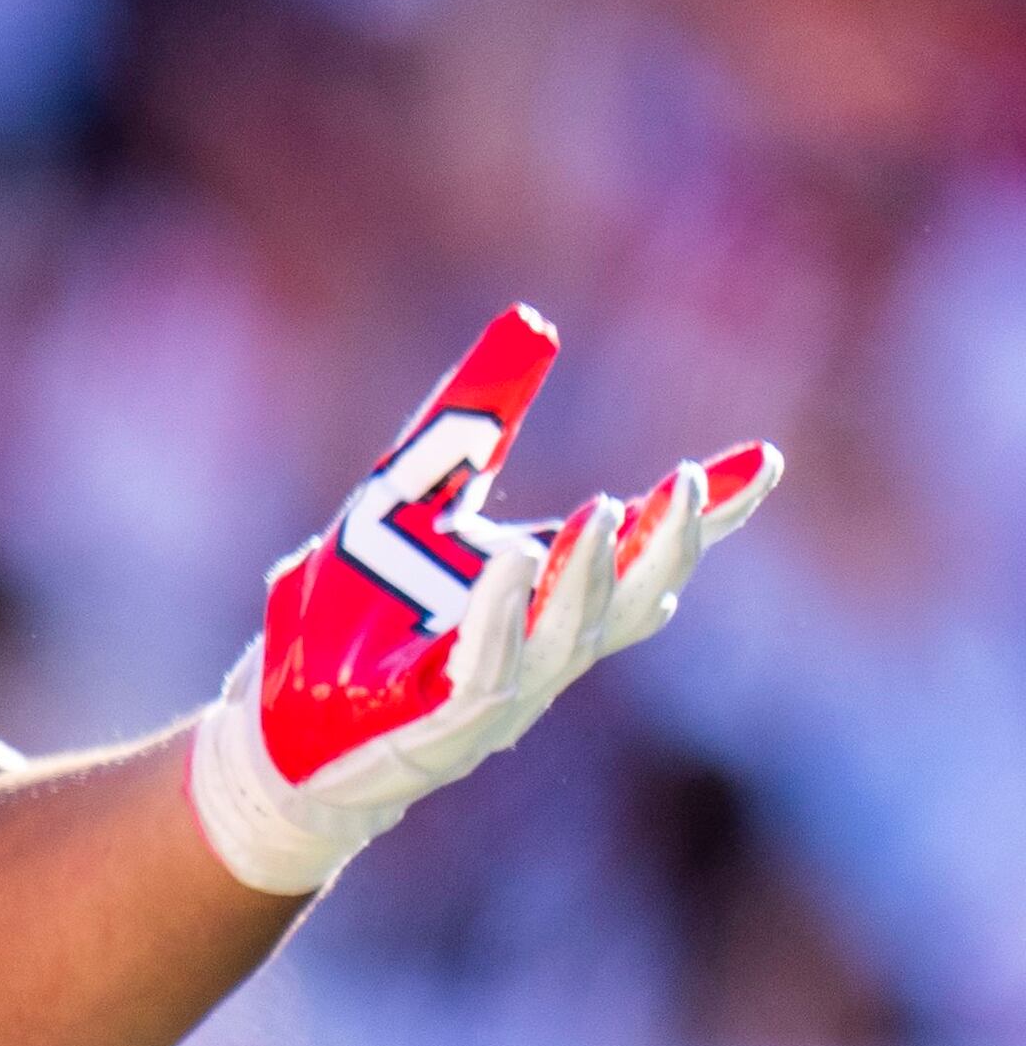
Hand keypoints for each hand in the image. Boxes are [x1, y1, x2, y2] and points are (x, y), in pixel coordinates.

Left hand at [187, 305, 778, 896]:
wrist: (284, 719)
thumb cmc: (358, 610)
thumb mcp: (417, 492)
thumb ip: (479, 417)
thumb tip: (536, 321)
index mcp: (552, 597)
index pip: (650, 552)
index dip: (713, 514)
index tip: (763, 461)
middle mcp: (544, 649)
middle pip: (634, 599)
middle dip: (670, 543)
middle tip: (688, 480)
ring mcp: (497, 694)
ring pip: (568, 638)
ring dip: (588, 576)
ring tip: (602, 511)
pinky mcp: (435, 723)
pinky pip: (483, 670)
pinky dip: (504, 618)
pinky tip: (513, 565)